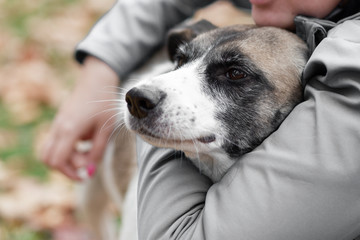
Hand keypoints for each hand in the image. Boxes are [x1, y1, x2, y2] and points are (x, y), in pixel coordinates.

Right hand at [41, 56, 118, 179]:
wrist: (96, 80)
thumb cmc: (104, 102)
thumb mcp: (106, 128)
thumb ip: (98, 150)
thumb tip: (90, 169)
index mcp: (69, 130)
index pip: (57, 161)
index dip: (70, 173)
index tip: (85, 175)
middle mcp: (58, 128)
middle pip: (49, 159)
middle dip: (66, 168)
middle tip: (86, 165)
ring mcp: (57, 124)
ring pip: (51, 151)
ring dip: (68, 157)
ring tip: (89, 150)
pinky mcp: (59, 123)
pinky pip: (57, 142)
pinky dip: (68, 148)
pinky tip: (87, 140)